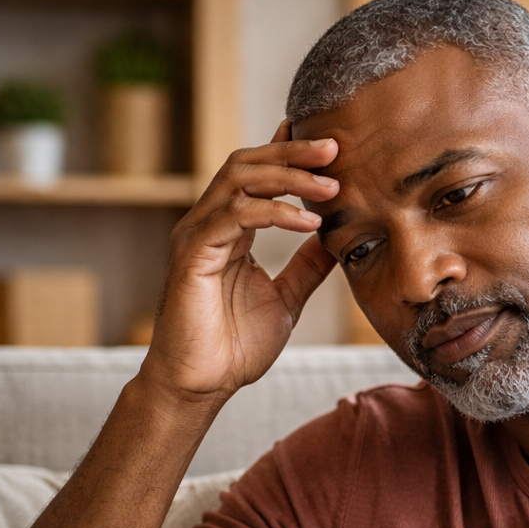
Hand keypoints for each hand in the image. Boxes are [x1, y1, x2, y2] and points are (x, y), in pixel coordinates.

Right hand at [143, 121, 338, 401]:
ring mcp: (197, 236)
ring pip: (239, 181)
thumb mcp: (286, 298)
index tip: (329, 143)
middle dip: (293, 153)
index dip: (288, 153)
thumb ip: (307, 266)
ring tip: (331, 185)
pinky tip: (308, 223)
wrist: (202, 384)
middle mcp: (210, 224)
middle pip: (247, 165)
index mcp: (230, 230)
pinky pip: (234, 216)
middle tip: (335, 146)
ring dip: (289, 177)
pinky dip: (274, 213)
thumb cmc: (235, 346)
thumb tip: (335, 238)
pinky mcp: (192, 255)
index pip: (256, 176)